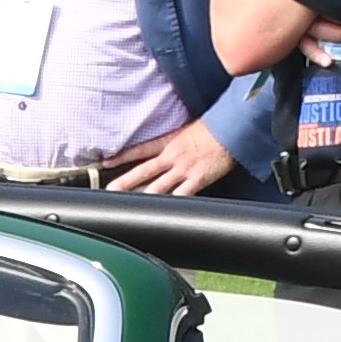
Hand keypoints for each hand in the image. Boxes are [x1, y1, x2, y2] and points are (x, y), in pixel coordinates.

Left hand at [102, 122, 240, 195]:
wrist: (234, 127)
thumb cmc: (215, 128)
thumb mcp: (189, 130)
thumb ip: (175, 142)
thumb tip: (167, 151)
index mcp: (170, 142)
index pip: (141, 150)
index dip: (122, 157)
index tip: (106, 163)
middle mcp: (173, 157)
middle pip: (143, 171)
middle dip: (124, 182)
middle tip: (108, 191)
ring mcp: (184, 169)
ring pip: (157, 186)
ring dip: (142, 197)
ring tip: (128, 207)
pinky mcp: (197, 180)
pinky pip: (181, 195)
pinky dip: (171, 204)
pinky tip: (161, 214)